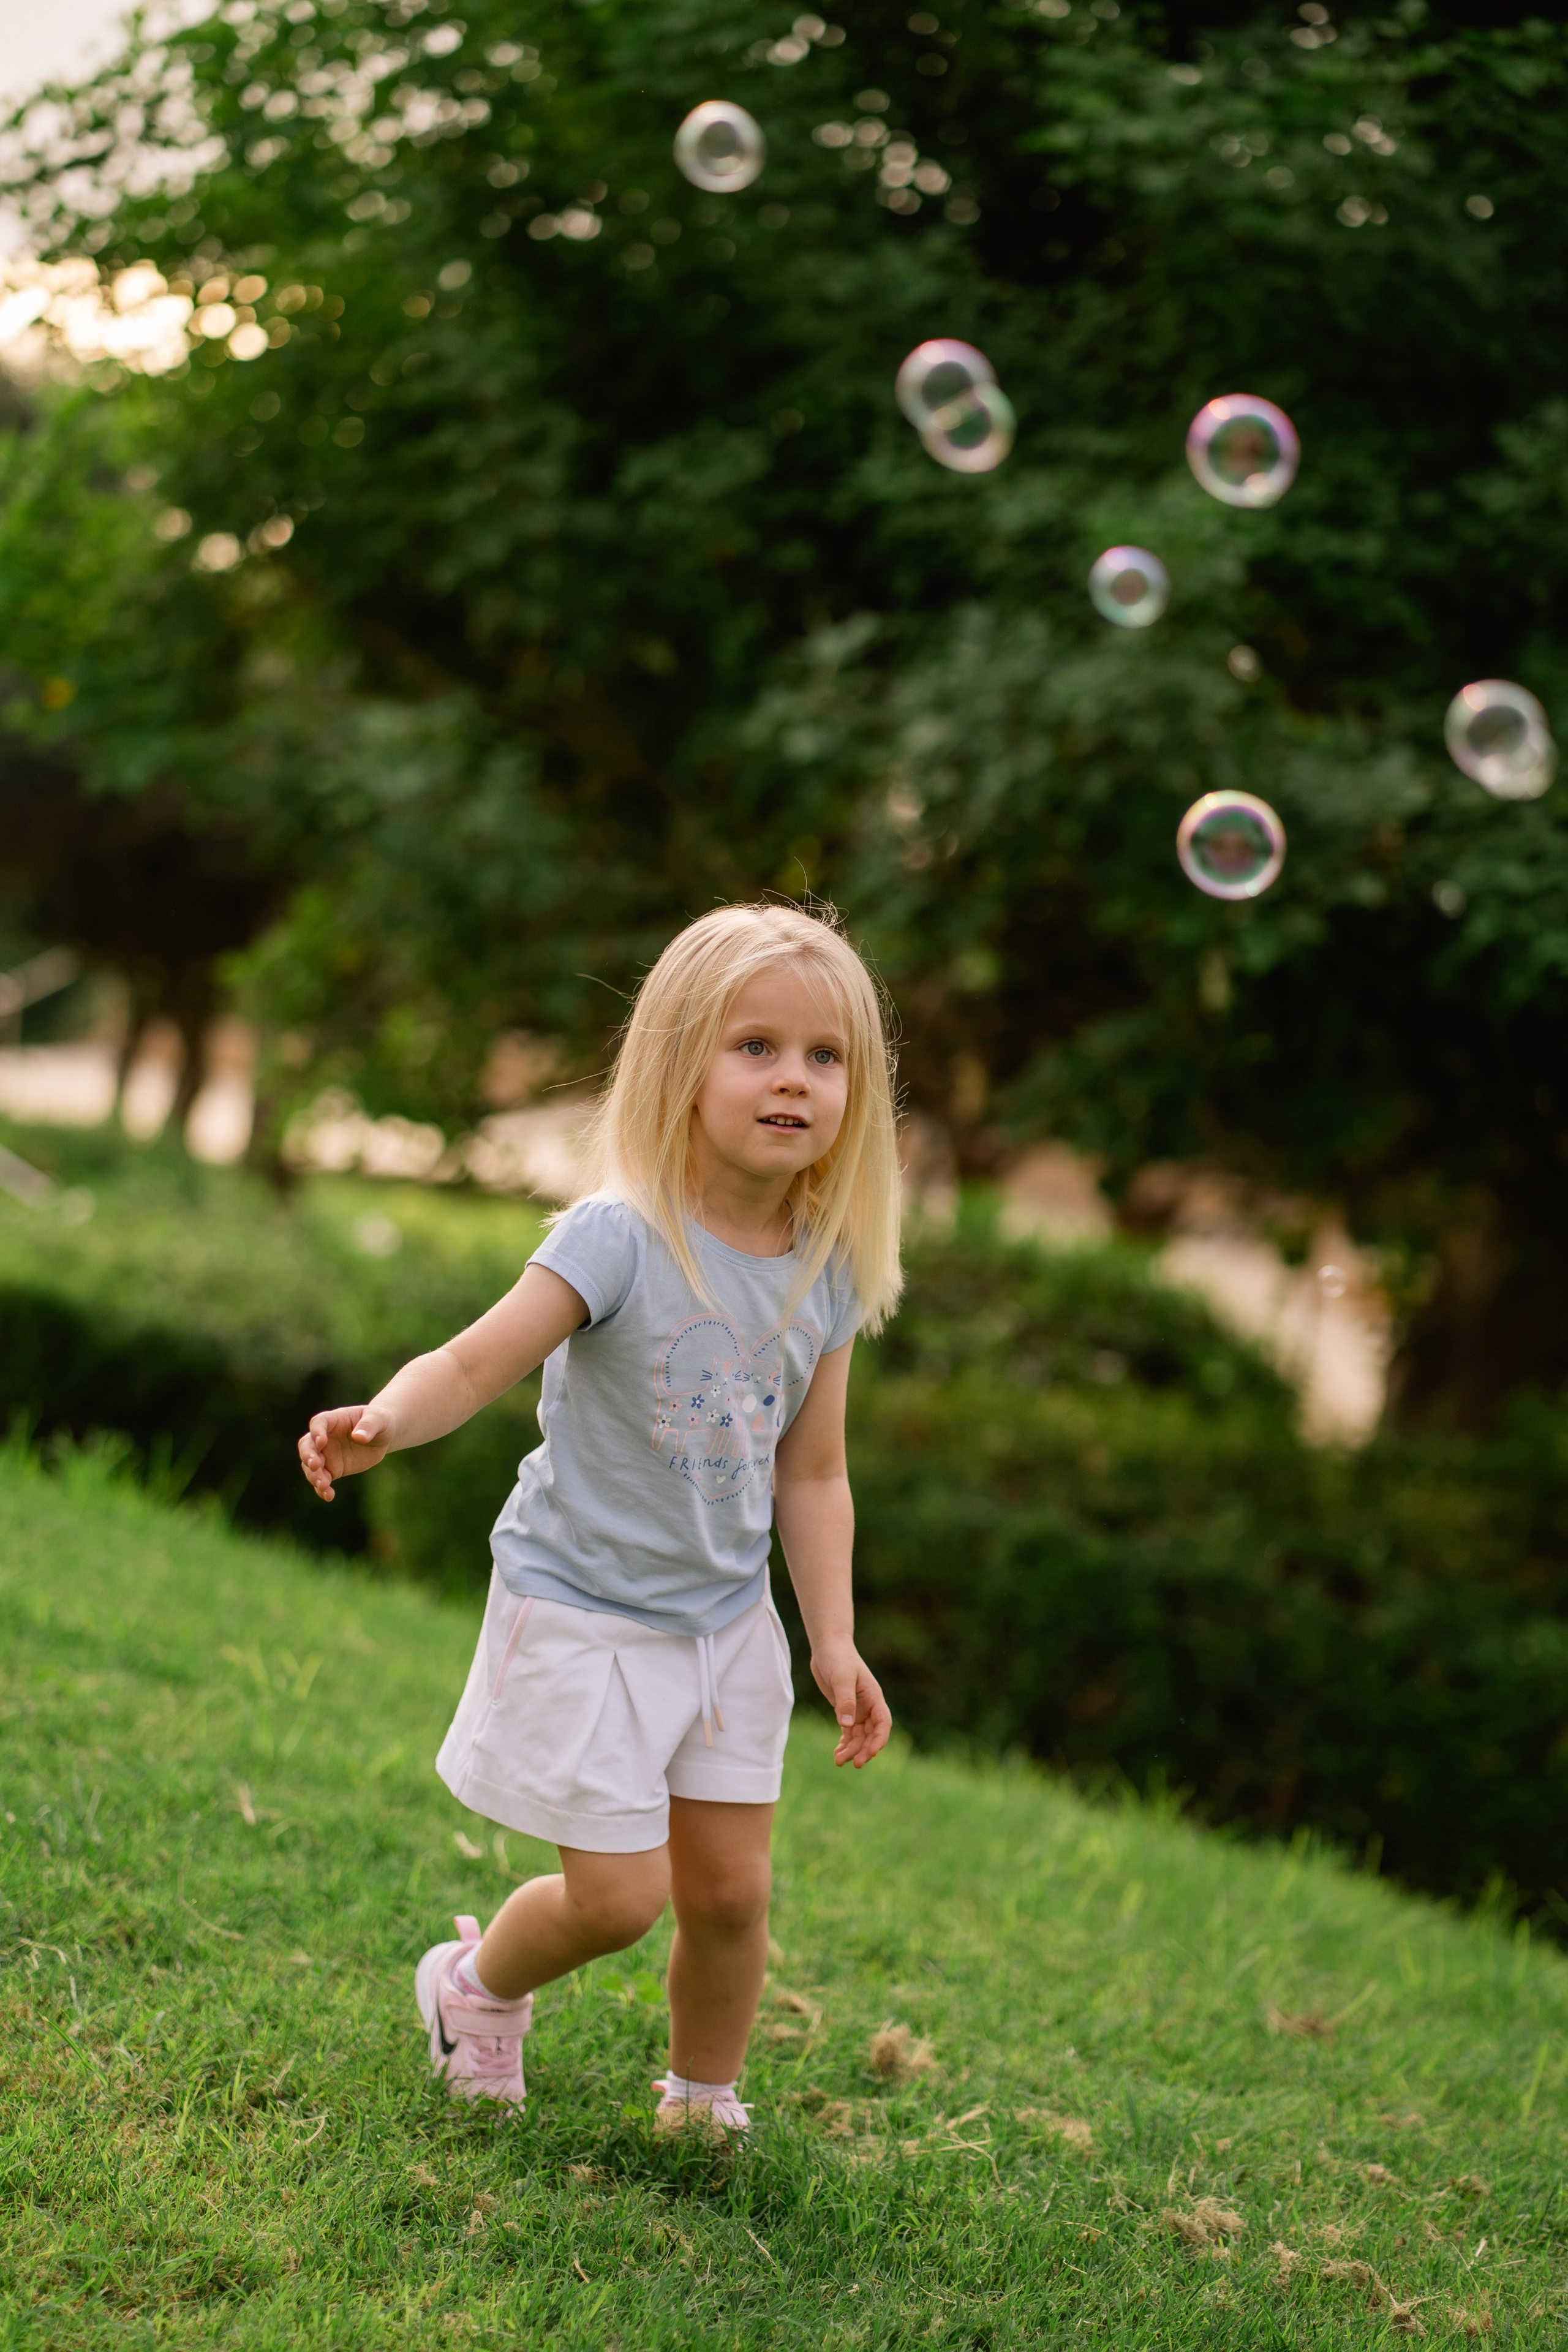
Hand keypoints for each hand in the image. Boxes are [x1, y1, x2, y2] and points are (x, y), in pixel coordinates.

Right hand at [297, 1403, 392, 1501]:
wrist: (382, 1437)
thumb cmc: (379, 1421)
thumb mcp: (379, 1419)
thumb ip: (369, 1425)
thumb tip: (359, 1437)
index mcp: (334, 1420)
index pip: (319, 1423)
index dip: (317, 1432)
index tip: (321, 1442)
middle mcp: (325, 1437)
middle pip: (307, 1445)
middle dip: (308, 1455)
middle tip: (315, 1465)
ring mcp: (327, 1454)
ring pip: (311, 1466)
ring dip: (314, 1476)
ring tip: (323, 1486)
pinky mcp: (333, 1469)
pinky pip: (323, 1479)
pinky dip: (322, 1489)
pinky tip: (328, 1496)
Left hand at [811, 1642, 892, 1769]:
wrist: (828, 1647)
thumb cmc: (838, 1658)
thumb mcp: (841, 1677)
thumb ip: (845, 1700)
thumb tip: (846, 1724)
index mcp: (873, 1697)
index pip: (883, 1723)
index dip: (879, 1739)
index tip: (871, 1753)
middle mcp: (868, 1706)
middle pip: (871, 1734)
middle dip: (864, 1750)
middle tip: (854, 1764)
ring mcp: (857, 1709)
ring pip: (859, 1736)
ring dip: (852, 1750)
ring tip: (839, 1761)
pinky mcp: (845, 1710)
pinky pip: (848, 1732)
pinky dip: (844, 1744)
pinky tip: (837, 1754)